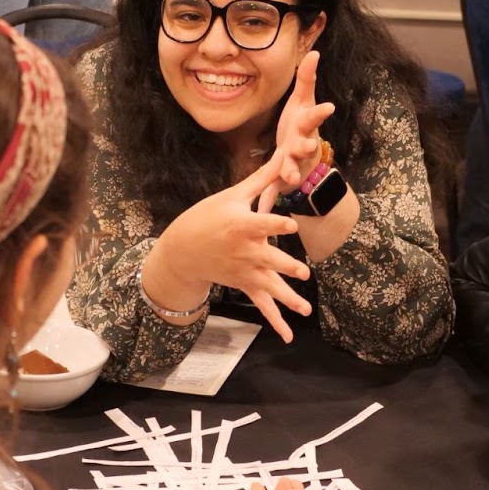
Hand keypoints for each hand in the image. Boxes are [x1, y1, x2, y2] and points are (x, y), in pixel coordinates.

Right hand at [149, 156, 312, 340]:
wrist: (183, 249)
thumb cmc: (208, 216)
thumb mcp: (232, 195)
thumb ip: (261, 179)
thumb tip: (283, 153)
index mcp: (241, 225)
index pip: (262, 223)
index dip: (277, 223)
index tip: (291, 224)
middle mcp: (245, 250)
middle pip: (269, 259)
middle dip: (285, 267)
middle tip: (303, 273)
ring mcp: (245, 271)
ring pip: (269, 287)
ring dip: (287, 299)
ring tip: (305, 309)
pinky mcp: (245, 284)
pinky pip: (262, 305)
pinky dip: (275, 322)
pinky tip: (289, 336)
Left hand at [268, 50, 335, 192]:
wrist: (300, 159)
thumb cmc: (299, 127)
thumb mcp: (302, 102)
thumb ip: (307, 79)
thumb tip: (314, 52)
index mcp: (304, 127)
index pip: (313, 117)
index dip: (320, 112)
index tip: (329, 107)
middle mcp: (302, 147)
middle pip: (305, 146)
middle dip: (306, 146)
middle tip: (307, 145)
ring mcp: (293, 164)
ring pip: (291, 169)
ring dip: (290, 173)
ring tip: (288, 177)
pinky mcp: (281, 178)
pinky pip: (273, 190)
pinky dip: (268, 200)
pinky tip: (261, 209)